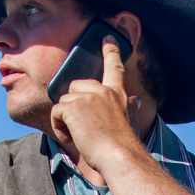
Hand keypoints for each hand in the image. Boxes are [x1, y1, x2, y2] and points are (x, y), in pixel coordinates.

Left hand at [50, 38, 142, 179]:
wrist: (120, 157)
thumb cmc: (125, 145)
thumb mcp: (130, 121)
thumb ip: (130, 107)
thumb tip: (137, 101)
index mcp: (117, 93)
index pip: (114, 67)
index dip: (110, 50)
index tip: (107, 37)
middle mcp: (102, 91)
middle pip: (76, 85)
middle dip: (73, 104)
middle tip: (82, 126)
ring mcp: (87, 97)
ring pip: (64, 101)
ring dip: (65, 121)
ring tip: (79, 136)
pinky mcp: (73, 107)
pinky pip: (56, 112)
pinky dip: (59, 127)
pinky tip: (71, 137)